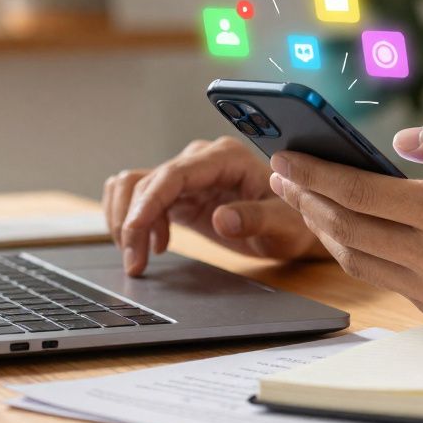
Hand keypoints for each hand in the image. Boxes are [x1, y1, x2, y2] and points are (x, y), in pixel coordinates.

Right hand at [103, 137, 326, 275]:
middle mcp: (201, 160)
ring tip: (138, 258)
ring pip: (134, 185)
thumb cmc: (293, 221)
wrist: (295, 224)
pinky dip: (135, 220)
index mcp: (226, 158)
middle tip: (135, 264)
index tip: (133, 230)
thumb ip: (255, 218)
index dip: (148, 201)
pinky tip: (153, 247)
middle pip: (146, 181)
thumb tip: (222, 219)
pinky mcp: (180, 193)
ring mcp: (187, 175)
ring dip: (127, 220)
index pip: (174, 174)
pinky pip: (140, 196)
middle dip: (132, 222)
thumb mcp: (282, 225)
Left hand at [268, 117, 422, 321]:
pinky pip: (385, 279)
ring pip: (358, 259)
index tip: (286, 156)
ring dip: (324, 227)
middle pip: (346, 228)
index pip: (359, 193)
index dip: (315, 173)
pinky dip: (358, 251)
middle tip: (282, 174)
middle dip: (307, 198)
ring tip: (305, 198)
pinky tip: (348, 228)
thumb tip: (399, 142)